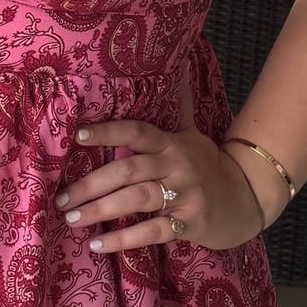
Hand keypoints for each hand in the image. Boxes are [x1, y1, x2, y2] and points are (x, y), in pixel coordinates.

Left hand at [55, 80, 264, 254]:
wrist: (245, 199)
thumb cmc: (207, 166)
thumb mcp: (192, 134)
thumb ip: (178, 105)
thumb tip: (178, 60)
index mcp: (172, 142)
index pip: (137, 131)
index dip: (108, 131)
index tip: (78, 135)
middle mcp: (177, 165)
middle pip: (129, 170)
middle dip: (91, 184)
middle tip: (62, 197)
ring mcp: (185, 195)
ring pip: (136, 200)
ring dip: (100, 210)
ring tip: (71, 219)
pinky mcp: (190, 223)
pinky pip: (151, 232)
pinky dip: (122, 240)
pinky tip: (96, 245)